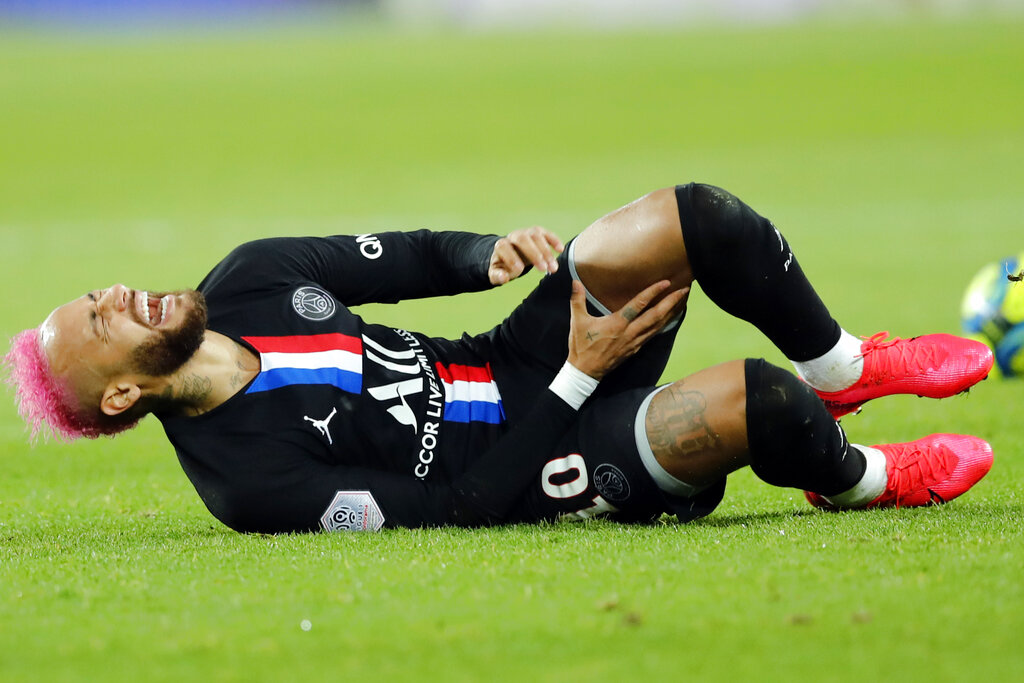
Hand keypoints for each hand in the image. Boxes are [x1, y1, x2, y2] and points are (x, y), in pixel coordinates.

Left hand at [488, 227, 564, 284]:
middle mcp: (514, 236)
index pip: (504, 246)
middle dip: (534, 254)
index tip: (519, 269)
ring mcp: (526, 233)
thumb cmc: (504, 266)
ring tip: (553, 268)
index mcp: (501, 245)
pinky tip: (560, 250)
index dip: (511, 257)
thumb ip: (497, 276)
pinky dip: (554, 240)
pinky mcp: (538, 233)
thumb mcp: (497, 273)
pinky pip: (546, 233)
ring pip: (536, 236)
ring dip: (546, 252)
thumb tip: (504, 278)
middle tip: (543, 269)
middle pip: (522, 239)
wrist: (511, 254)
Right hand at [568, 279, 688, 379]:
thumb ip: (577, 300)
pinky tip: (669, 319)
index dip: (653, 292)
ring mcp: (634, 342)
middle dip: (671, 302)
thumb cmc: (581, 346)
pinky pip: (653, 334)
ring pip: (658, 326)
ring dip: (671, 313)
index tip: (666, 282)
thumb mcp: (578, 321)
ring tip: (682, 301)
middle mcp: (630, 333)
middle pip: (656, 316)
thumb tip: (575, 281)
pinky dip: (663, 325)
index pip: (639, 305)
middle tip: (685, 290)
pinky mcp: (635, 349)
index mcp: (617, 324)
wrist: (585, 371)